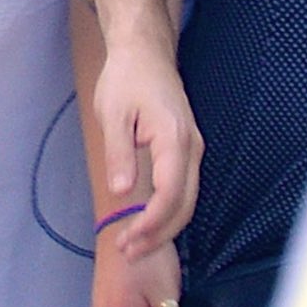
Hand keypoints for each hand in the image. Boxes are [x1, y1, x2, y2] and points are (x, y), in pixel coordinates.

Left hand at [92, 42, 201, 255]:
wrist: (144, 53)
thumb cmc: (127, 79)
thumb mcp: (113, 114)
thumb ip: (119, 153)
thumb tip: (123, 192)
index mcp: (174, 139)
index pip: (171, 193)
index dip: (152, 223)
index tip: (129, 240)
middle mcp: (192, 148)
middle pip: (184, 204)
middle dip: (159, 234)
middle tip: (128, 253)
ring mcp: (192, 150)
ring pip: (187, 200)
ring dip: (164, 227)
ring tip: (134, 245)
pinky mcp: (186, 150)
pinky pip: (183, 189)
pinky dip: (168, 211)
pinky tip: (149, 223)